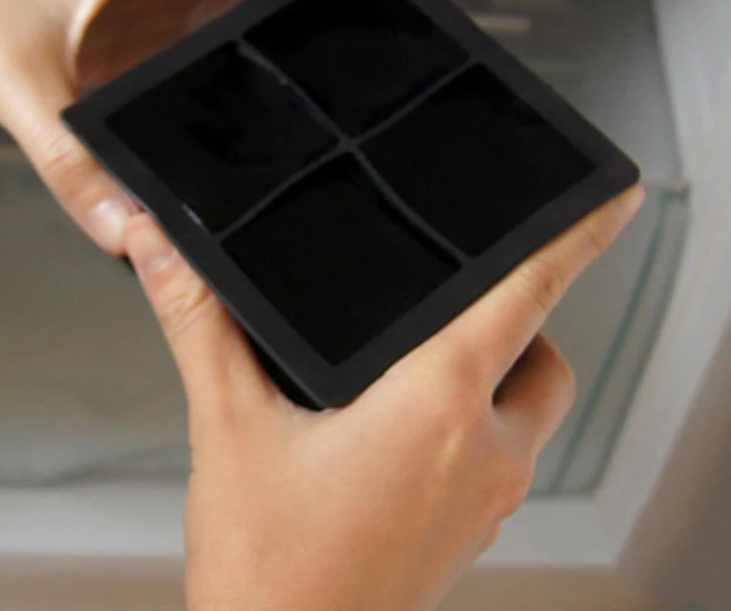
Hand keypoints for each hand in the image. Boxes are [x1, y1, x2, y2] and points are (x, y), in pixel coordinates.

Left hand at [0, 0, 353, 252]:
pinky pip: (226, 31)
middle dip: (345, 2)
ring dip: (304, 32)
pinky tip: (276, 103)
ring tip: (353, 82)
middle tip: (393, 49)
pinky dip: (258, 57)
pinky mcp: (152, 17)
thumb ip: (75, 167)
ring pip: (261, 0)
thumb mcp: (21, 83)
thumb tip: (129, 234)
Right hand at [125, 185, 643, 610]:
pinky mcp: (470, 532)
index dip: (573, 241)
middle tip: (474, 292)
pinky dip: (481, 423)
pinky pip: (505, 456)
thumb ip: (201, 325)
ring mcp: (485, 501)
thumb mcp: (229, 427)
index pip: (525, 299)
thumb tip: (167, 255)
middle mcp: (482, 453)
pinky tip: (415, 424)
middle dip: (520, 315)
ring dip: (501, 372)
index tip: (610, 204)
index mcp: (437, 407)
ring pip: (530, 410)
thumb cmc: (269, 572)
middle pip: (540, 354)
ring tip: (437, 353)